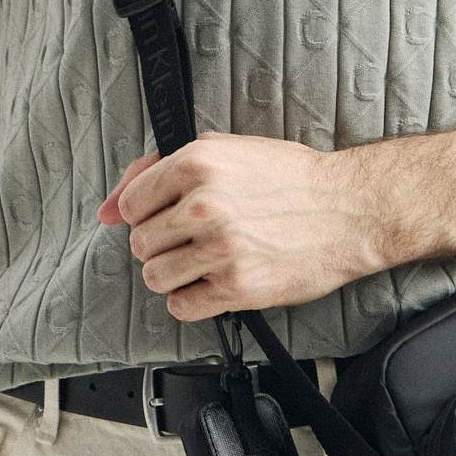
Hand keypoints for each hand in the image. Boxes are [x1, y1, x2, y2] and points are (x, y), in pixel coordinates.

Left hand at [96, 130, 376, 320]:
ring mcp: (219, 249)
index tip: (172, 214)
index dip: (149, 212)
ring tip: (207, 260)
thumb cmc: (291, 177)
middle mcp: (204, 205)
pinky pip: (181, 306)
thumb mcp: (225, 150)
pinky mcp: (237, 287)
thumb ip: (157, 170)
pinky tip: (216, 281)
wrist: (350, 209)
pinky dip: (193, 300)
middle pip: (140, 243)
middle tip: (198, 237)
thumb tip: (105, 210)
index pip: (130, 203)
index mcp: (197, 163)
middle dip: (164, 243)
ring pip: (155, 276)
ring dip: (176, 274)